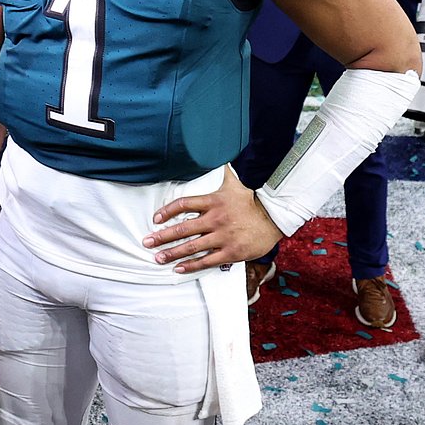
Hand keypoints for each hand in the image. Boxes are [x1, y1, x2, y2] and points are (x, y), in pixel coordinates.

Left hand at [143, 167, 283, 272]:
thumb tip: (222, 156)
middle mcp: (214, 219)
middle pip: (183, 228)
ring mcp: (222, 236)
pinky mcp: (231, 252)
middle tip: (148, 241)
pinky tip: (179, 268)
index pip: (183, 204)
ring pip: (192, 246)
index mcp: (213, 201)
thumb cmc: (254, 199)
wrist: (276, 216)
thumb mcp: (236, 182)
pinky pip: (207, 260)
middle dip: (162, 236)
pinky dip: (191, 265)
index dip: (167, 211)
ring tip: (158, 257)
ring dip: (172, 253)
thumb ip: (225, 172)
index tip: (156, 218)